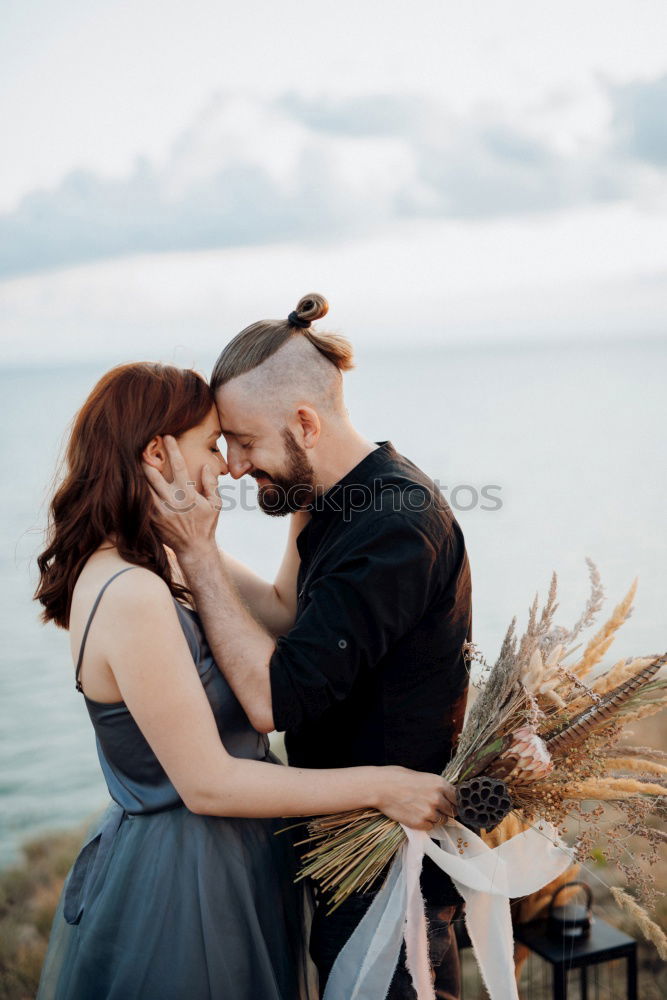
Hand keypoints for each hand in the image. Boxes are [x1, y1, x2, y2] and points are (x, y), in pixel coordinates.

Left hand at [142, 436, 222, 557]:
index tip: (167, 436)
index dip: (172, 449)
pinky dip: (136, 490)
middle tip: (142, 446)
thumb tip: (207, 465)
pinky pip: (139, 501)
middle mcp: (171, 501)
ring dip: (138, 473)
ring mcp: (158, 511)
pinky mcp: (151, 519)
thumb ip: (211, 484)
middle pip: (152, 474)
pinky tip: (130, 481)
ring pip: (142, 486)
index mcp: (187, 494)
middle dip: (146, 458)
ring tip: (133, 460)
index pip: (178, 466)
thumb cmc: (206, 524)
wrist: (194, 549)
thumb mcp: (216, 504)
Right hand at [376, 766, 457, 830]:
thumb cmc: (398, 778)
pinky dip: (426, 824)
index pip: (457, 798)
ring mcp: (429, 812)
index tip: (449, 803)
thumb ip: (436, 787)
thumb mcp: (423, 776)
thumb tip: (446, 796)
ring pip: (442, 820)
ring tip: (422, 810)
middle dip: (445, 810)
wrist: (381, 787)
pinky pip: (430, 827)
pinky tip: (416, 815)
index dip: (453, 801)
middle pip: (452, 811)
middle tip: (436, 808)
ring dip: (435, 818)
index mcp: (440, 783)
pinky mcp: (420, 823)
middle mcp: (438, 798)